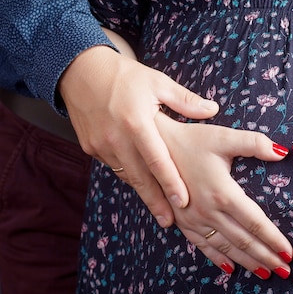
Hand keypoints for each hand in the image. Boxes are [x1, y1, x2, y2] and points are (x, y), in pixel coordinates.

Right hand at [58, 32, 218, 226]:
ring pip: (127, 175)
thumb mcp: (157, 82)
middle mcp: (116, 138)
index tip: (183, 201)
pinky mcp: (89, 147)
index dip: (170, 182)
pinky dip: (129, 177)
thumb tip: (213, 110)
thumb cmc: (125, 75)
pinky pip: (114, 167)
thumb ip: (185, 100)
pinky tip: (142, 187)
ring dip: (143, 193)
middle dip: (156, 201)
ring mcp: (100, 145)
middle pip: (140, 177)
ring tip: (160, 212)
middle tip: (171, 222)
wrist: (79, 70)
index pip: (157, 159)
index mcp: (136, 121)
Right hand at [156, 114, 292, 278]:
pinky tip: (231, 269)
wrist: (152, 147)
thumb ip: (255, 143)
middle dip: (267, 258)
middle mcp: (208, 211)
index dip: (274, 240)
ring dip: (247, 263)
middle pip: (243, 241)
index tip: (289, 253)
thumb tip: (283, 152)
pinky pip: (203, 246)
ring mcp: (193, 220)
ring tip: (266, 274)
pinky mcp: (181, 221)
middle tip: (285, 271)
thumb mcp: (224, 137)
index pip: (255, 223)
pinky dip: (219, 259)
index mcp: (222, 193)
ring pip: (226, 248)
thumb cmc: (191, 139)